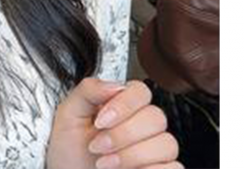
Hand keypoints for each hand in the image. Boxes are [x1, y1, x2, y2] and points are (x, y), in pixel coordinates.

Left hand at [46, 78, 181, 168]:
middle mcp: (142, 126)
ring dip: (132, 156)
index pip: (141, 91)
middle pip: (156, 117)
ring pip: (167, 144)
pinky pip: (175, 168)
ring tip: (104, 164)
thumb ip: (88, 91)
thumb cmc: (69, 152)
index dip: (123, 105)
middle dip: (123, 134)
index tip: (100, 121)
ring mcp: (154, 151)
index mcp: (122, 106)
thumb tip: (114, 84)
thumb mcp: (68, 116)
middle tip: (98, 146)